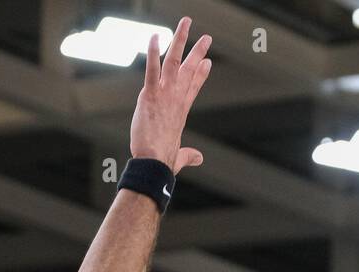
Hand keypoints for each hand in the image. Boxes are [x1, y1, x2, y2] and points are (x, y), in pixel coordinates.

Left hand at [130, 17, 212, 173]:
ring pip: (174, 61)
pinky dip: (153, 53)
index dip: (201, 74)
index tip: (207, 62)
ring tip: (186, 22)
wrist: (154, 162)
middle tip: (207, 37)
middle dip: (198, 52)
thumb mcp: (179, 156)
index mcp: (182, 110)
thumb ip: (188, 155)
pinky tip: (155, 37)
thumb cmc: (164, 161)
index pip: (193, 87)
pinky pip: (152, 69)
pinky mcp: (150, 95)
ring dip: (180, 40)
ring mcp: (165, 94)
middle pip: (189, 70)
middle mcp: (176, 98)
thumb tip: (198, 159)